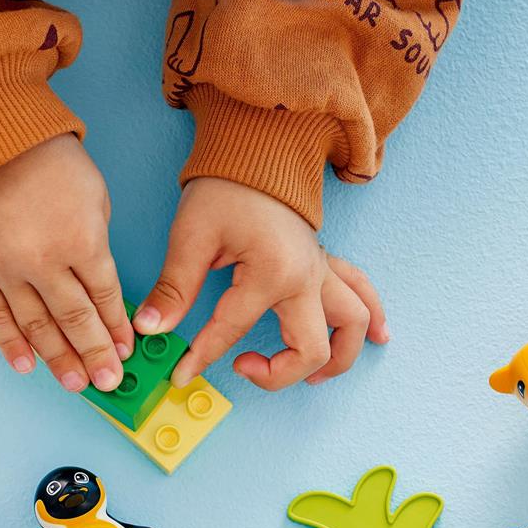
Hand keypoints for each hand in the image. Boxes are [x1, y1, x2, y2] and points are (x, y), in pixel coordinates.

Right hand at [0, 134, 134, 392]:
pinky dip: (10, 344)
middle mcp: (43, 261)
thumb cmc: (51, 164)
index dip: (116, 329)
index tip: (125, 351)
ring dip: (58, 359)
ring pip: (36, 326)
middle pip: (74, 321)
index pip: (105, 299)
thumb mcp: (95, 200)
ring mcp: (5, 268)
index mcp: (82, 241)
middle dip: (94, 355)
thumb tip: (100, 294)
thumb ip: (97, 248)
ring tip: (75, 384)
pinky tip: (27, 366)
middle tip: (107, 382)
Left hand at [137, 177, 387, 390]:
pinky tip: (377, 339)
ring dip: (338, 358)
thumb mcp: (192, 235)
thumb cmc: (225, 187)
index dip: (201, 357)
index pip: (232, 332)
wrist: (256, 149)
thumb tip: (150, 328)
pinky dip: (372, 319)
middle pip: (312, 349)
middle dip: (279, 374)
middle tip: (243, 367)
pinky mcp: (326, 264)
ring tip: (309, 378)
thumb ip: (174, 288)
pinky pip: (362, 294)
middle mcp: (307, 278)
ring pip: (352, 326)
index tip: (179, 373)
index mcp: (272, 272)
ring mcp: (322, 271)